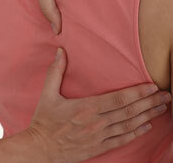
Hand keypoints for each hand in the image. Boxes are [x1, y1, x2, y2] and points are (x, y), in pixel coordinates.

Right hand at [26, 48, 170, 162]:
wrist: (40, 149)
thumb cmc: (44, 121)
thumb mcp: (47, 94)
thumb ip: (55, 72)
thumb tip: (60, 52)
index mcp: (86, 108)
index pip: (118, 99)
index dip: (138, 93)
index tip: (152, 86)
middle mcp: (96, 123)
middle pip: (129, 112)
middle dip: (150, 103)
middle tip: (166, 96)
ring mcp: (99, 137)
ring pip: (129, 125)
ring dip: (148, 116)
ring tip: (162, 108)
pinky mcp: (98, 148)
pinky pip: (122, 140)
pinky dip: (136, 133)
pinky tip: (146, 127)